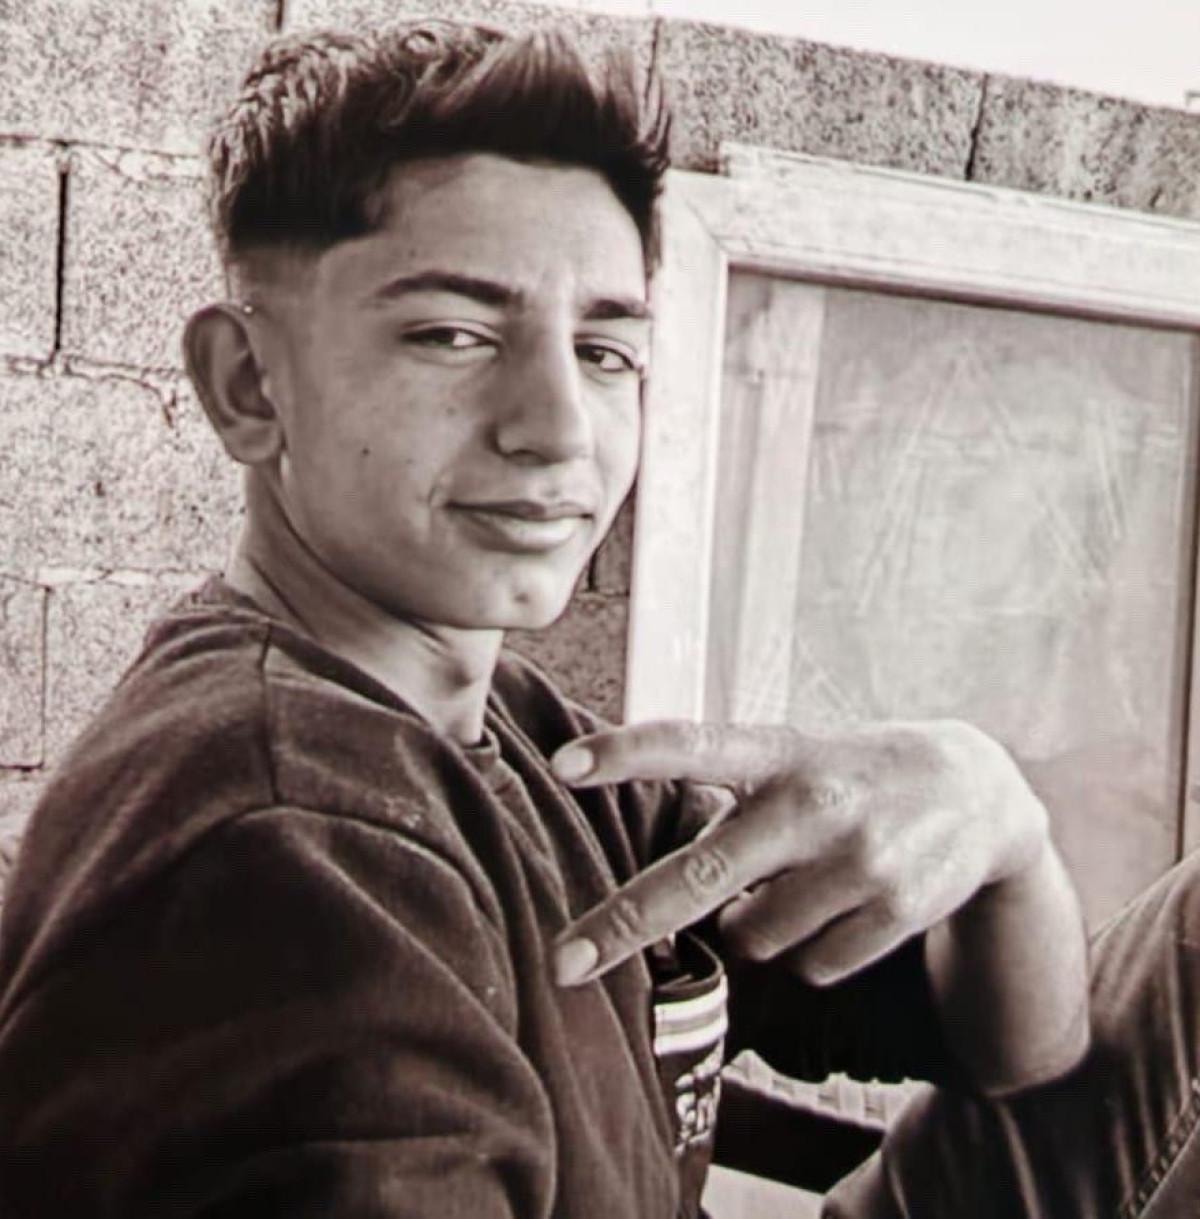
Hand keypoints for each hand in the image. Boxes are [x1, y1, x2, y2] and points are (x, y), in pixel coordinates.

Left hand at [550, 719, 1050, 988]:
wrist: (978, 791)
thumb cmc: (849, 776)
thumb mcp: (792, 759)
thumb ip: (730, 804)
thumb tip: (679, 891)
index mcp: (777, 753)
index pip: (691, 744)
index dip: (627, 754)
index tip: (563, 765)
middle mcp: (812, 803)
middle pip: (701, 874)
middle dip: (625, 922)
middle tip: (562, 963)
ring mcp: (857, 859)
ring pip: (754, 936)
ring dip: (752, 926)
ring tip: (795, 883)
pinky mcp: (895, 910)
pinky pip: (811, 966)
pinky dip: (809, 949)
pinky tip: (841, 906)